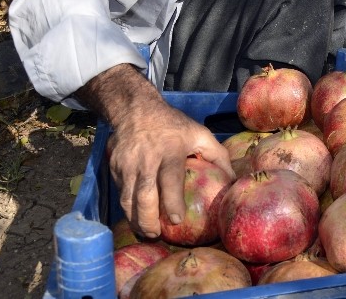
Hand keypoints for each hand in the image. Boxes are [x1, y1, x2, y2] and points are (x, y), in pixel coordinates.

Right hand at [77, 65, 232, 238]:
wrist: (135, 110)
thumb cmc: (174, 125)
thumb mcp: (200, 134)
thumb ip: (218, 156)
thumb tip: (233, 180)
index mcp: (169, 151)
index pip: (169, 180)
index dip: (172, 202)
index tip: (176, 219)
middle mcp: (145, 160)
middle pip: (142, 196)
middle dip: (148, 221)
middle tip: (157, 234)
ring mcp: (126, 165)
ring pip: (126, 199)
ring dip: (135, 220)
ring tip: (147, 232)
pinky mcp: (113, 168)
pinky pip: (120, 193)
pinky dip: (127, 208)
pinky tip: (137, 217)